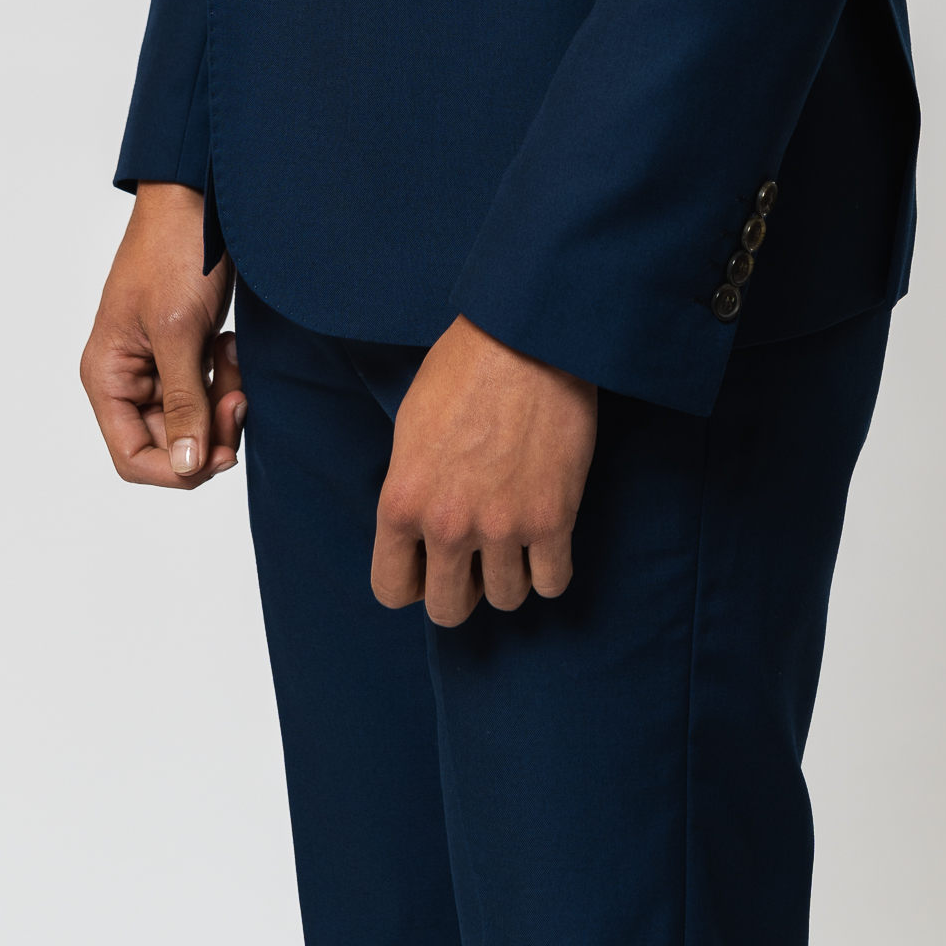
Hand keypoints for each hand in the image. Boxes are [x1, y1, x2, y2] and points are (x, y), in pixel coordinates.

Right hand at [80, 182, 245, 487]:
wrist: (197, 198)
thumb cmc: (174, 253)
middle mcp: (126, 377)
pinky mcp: (184, 349)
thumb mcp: (180, 333)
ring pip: (192, 418)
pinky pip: (205, 389)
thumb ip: (184, 404)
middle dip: (208, 429)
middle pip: (168, 442)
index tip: (218, 453)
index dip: (175, 469)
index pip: (132, 457)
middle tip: (239, 397)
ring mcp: (156, 364)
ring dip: (220, 401)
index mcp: (107, 376)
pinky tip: (230, 344)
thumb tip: (186, 467)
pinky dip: (224, 378)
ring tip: (232, 357)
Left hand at [372, 315, 596, 625]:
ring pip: (505, 600)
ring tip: (515, 537)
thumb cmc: (465, 366)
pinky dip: (550, 569)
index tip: (429, 564)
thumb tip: (416, 531)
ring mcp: (502, 527)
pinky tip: (547, 539)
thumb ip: (410, 490)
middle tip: (476, 555)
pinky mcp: (553, 519)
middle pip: (449, 609)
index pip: (392, 590)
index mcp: (402, 502)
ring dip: (510, 574)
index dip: (413, 581)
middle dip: (462, 588)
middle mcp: (448, 526)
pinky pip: (552, 583)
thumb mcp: (410, 429)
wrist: (526, 335)